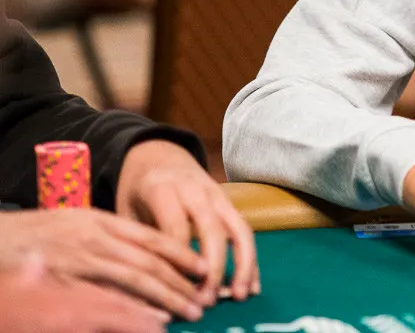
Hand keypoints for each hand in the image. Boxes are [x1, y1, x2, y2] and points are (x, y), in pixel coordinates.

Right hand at [0, 207, 207, 321]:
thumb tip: (145, 252)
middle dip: (178, 282)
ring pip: (131, 279)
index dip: (181, 253)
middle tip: (202, 299)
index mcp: (100, 222)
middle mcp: (94, 239)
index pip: (151, 237)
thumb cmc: (36, 232)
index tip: (203, 268)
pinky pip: (102, 297)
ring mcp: (78, 261)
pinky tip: (148, 319)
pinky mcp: (62, 282)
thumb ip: (108, 236)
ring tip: (185, 311)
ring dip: (162, 297)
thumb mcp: (76, 223)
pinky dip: (128, 308)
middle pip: (147, 261)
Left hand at [116, 139, 258, 303]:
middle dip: (213, 267)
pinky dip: (251, 259)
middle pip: (211, 228)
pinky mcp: (229, 202)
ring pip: (238, 228)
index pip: (175, 227)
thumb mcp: (124, 210)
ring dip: (243, 263)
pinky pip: (245, 230)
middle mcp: (195, 188)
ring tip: (240, 295)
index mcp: (162, 188)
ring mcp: (217, 194)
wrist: (157, 155)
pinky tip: (251, 284)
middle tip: (207, 300)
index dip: (177, 261)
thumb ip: (136, 241)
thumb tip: (145, 286)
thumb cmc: (136, 191)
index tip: (175, 291)